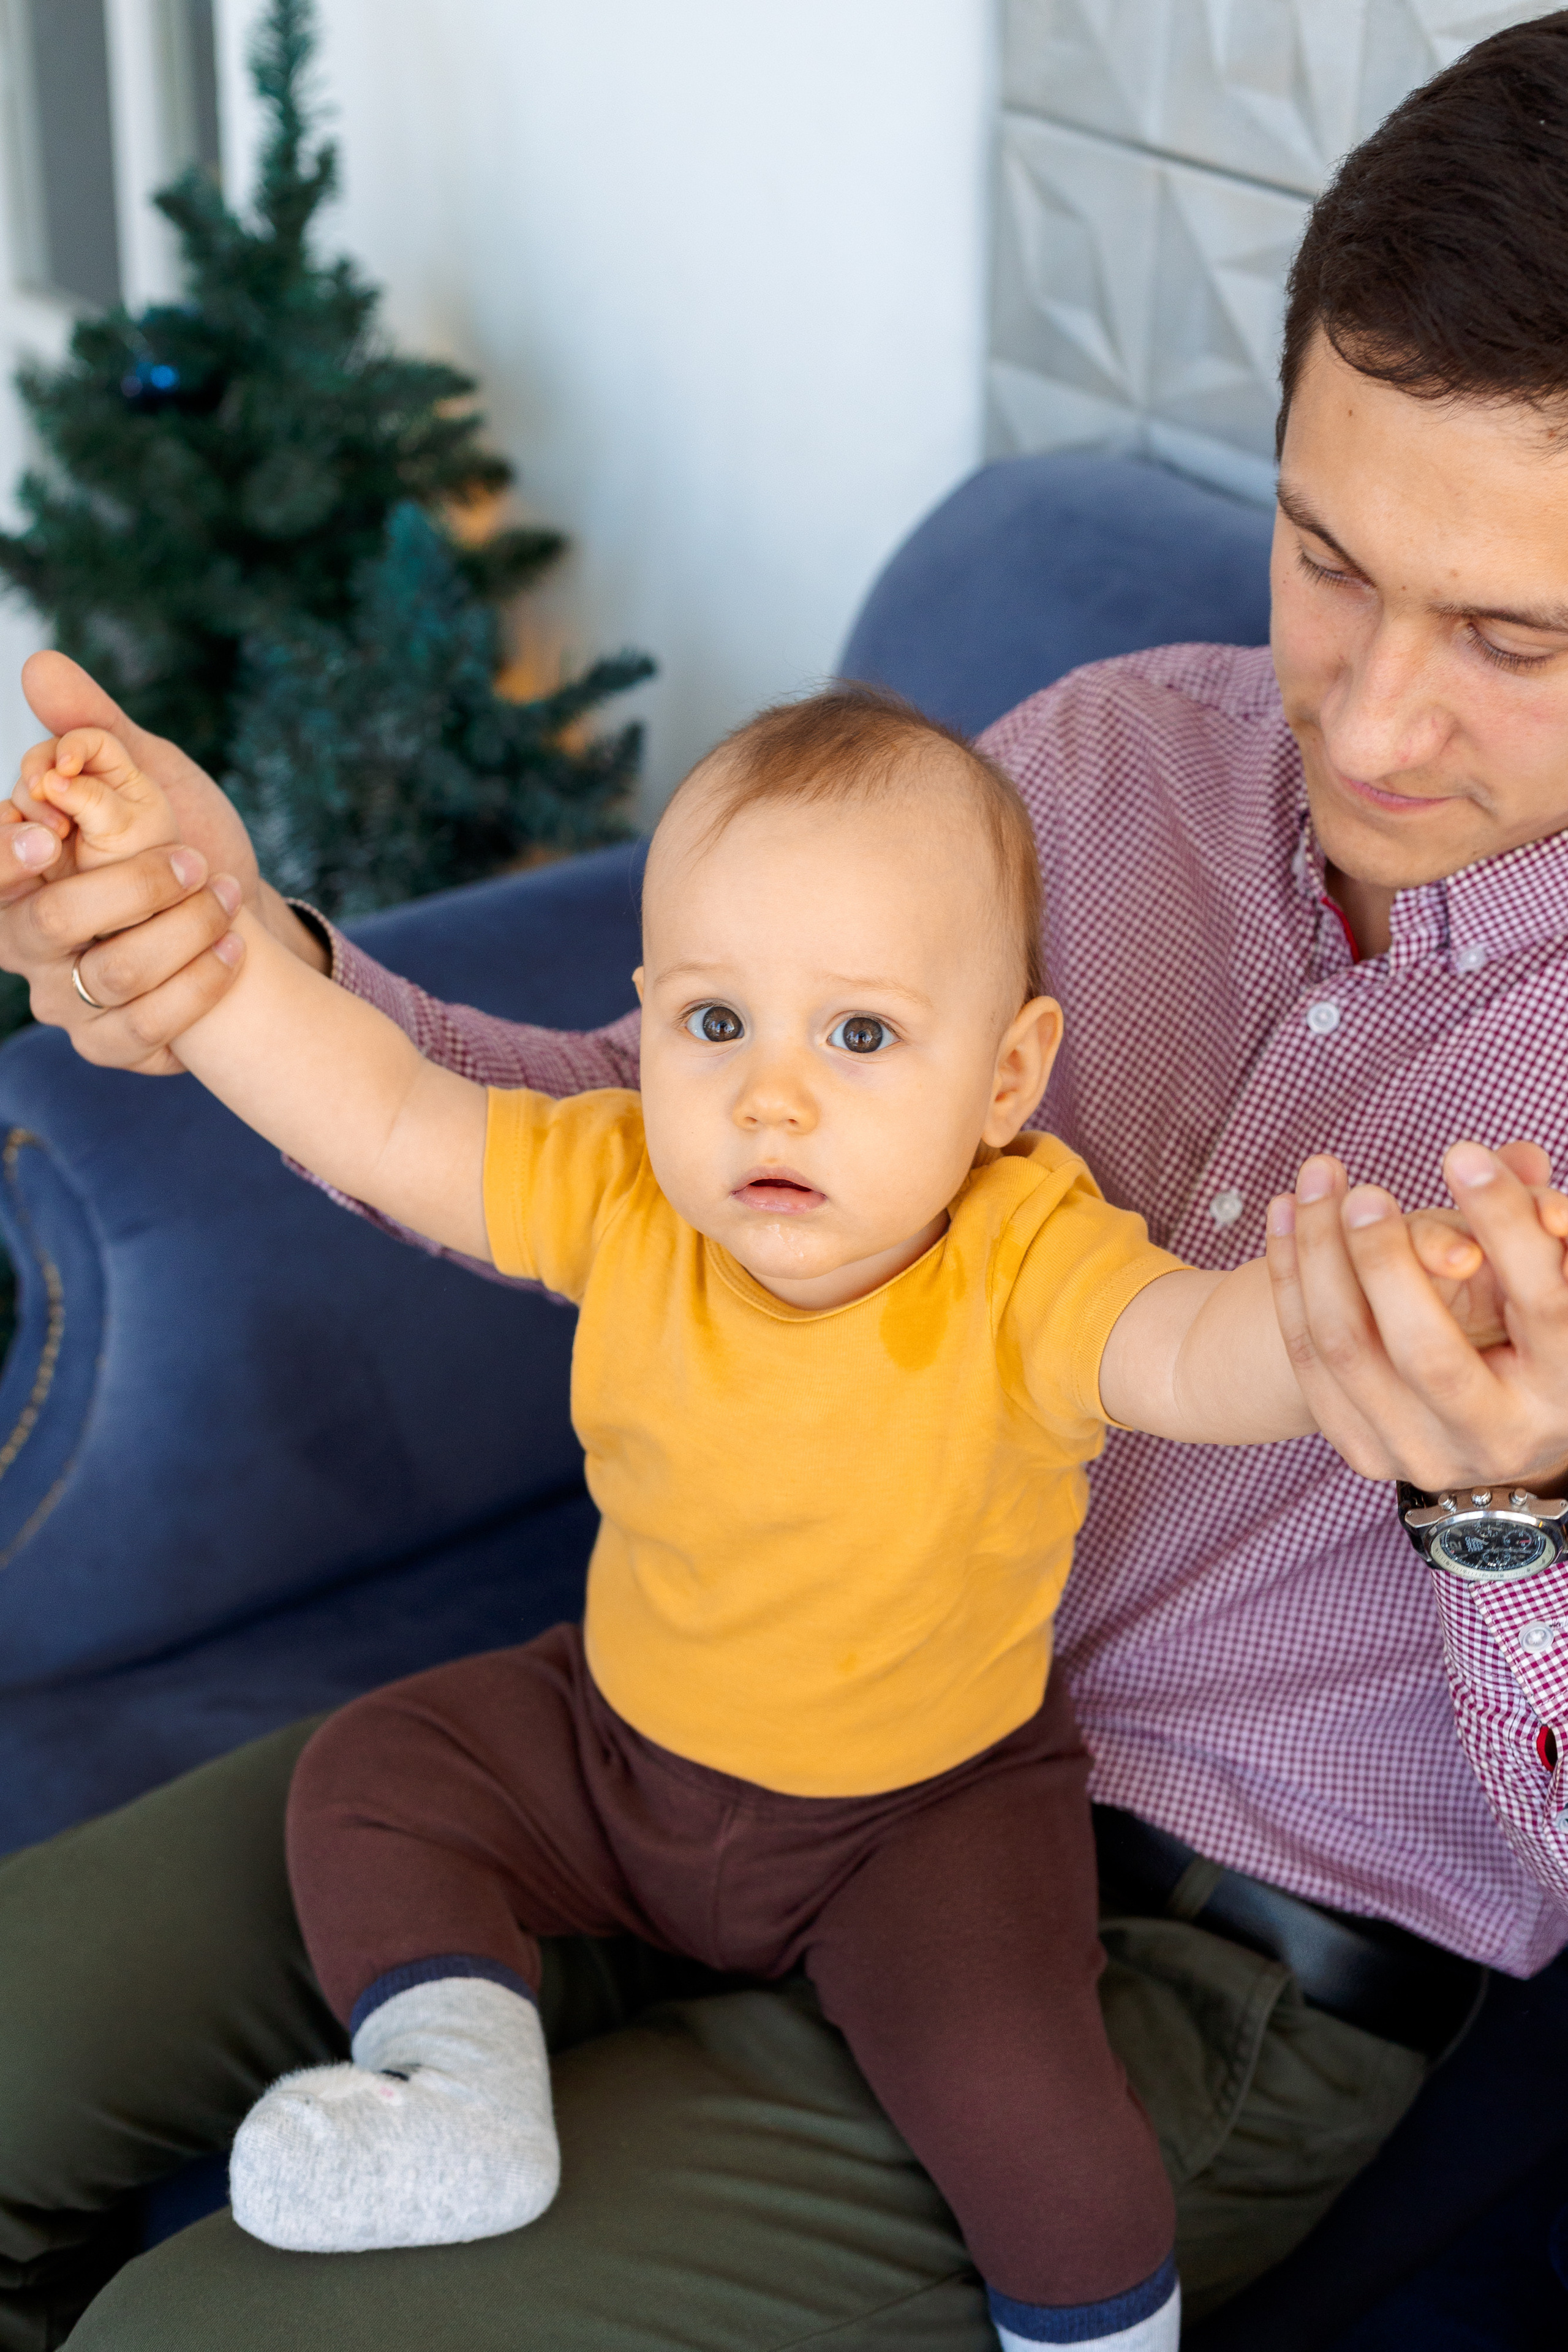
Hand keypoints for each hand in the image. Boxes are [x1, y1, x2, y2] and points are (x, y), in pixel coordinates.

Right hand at [0, 653, 323, 1073]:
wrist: (239, 917)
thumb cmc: (179, 839)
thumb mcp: (146, 776)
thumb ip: (93, 730)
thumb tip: (41, 665)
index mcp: (18, 875)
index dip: (6, 854)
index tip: (49, 828)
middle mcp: (27, 943)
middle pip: (51, 924)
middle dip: (131, 889)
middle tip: (193, 863)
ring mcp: (66, 1002)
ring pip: (111, 978)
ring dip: (182, 933)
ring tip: (227, 897)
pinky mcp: (114, 1045)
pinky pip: (149, 1029)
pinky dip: (201, 984)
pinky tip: (235, 949)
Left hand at [1266, 1140, 1567, 1488]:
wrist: (1477, 1422)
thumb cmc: (1526, 1328)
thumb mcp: (1546, 1279)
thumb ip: (1533, 1223)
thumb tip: (1518, 1156)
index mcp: (1566, 1388)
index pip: (1542, 1302)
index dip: (1504, 1223)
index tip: (1462, 1152)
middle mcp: (1499, 1437)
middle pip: (1427, 1351)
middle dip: (1386, 1259)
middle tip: (1367, 1191)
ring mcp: (1425, 1455)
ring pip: (1347, 1348)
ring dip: (1319, 1252)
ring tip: (1317, 1178)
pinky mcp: (1362, 1450)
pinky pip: (1306, 1357)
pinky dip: (1288, 1277)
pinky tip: (1283, 1211)